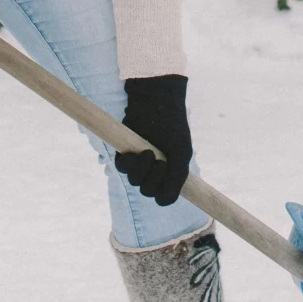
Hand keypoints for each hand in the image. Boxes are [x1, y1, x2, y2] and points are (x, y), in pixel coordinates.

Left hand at [115, 75, 191, 206]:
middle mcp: (154, 172)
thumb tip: (168, 198)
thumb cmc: (172, 127)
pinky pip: (121, 168)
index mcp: (170, 173)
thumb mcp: (181, 153)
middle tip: (160, 161)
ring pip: (134, 181)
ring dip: (141, 170)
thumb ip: (177, 177)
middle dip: (153, 179)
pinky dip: (128, 163)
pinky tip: (136, 152)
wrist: (157, 103)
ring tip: (148, 152)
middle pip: (147, 192)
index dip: (164, 195)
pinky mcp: (124, 154)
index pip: (164, 198)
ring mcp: (139, 164)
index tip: (168, 180)